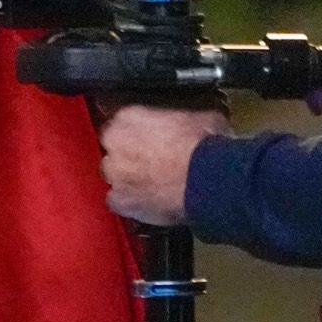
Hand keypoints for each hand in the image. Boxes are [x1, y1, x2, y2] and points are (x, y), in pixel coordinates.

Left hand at [99, 104, 228, 224]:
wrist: (207, 179)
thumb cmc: (204, 147)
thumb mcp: (198, 118)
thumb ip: (180, 121)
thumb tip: (192, 126)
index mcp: (129, 117)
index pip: (121, 124)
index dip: (137, 135)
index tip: (149, 142)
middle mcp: (116, 142)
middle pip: (115, 150)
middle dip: (130, 157)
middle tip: (153, 164)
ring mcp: (115, 173)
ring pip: (114, 176)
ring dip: (129, 180)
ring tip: (153, 186)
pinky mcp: (121, 200)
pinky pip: (118, 202)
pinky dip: (130, 204)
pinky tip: (147, 203)